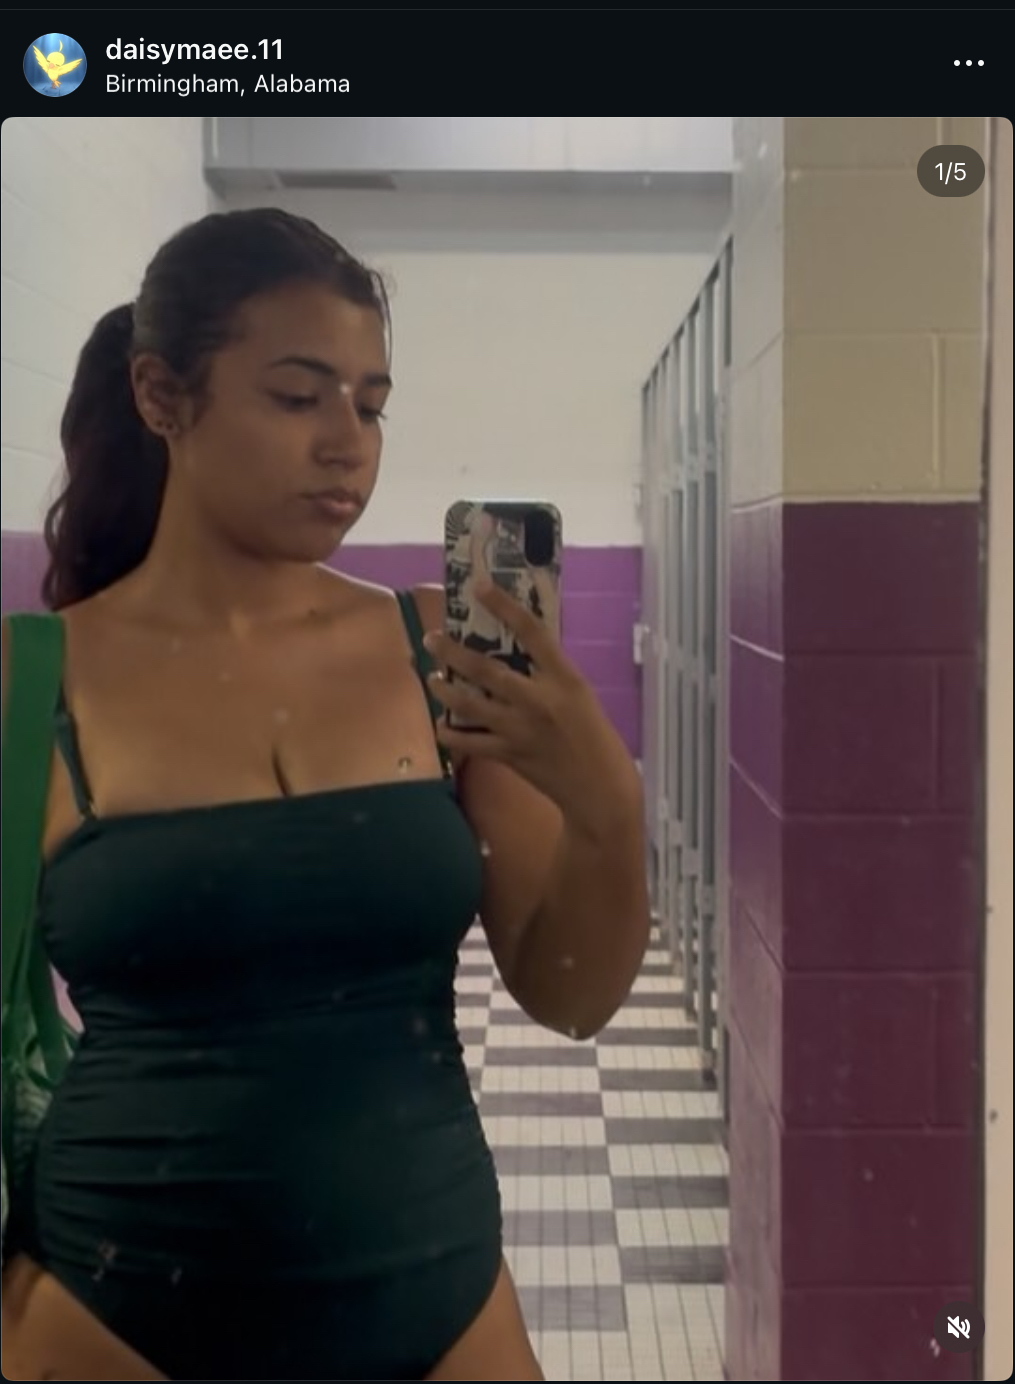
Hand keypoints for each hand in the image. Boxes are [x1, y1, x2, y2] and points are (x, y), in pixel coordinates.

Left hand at [423, 583, 641, 840]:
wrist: (600, 789)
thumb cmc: (596, 738)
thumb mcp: (580, 697)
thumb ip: (551, 677)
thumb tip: (517, 657)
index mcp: (565, 679)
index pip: (532, 632)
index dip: (504, 606)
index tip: (480, 586)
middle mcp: (539, 700)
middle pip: (486, 669)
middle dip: (452, 652)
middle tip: (431, 638)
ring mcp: (520, 729)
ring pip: (469, 704)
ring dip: (445, 690)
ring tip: (432, 679)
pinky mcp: (509, 755)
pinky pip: (469, 742)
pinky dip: (451, 733)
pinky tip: (441, 725)